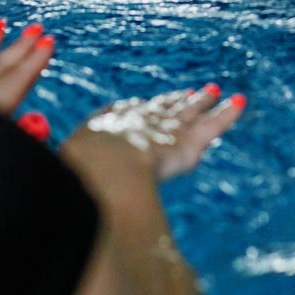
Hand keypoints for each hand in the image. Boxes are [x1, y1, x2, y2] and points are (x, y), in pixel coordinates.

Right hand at [64, 84, 245, 182]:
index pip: (129, 112)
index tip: (148, 103)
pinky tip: (240, 102)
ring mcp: (166, 126)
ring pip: (189, 110)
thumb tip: (55, 202)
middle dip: (174, 100)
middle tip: (185, 92)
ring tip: (212, 91)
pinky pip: (214, 123)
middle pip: (162, 107)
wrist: (105, 163)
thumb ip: (73, 181)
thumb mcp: (71, 174)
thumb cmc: (81, 172)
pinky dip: (227, 113)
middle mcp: (140, 117)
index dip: (141, 108)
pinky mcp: (190, 140)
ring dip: (201, 101)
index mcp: (107, 121)